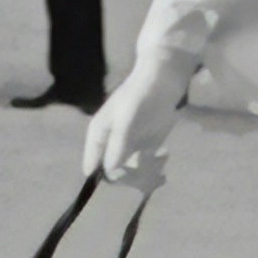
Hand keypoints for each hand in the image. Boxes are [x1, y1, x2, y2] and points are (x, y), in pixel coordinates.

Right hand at [83, 56, 183, 187]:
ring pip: (131, 173)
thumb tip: (109, 172)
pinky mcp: (147, 147)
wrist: (165, 79)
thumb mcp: (125, 119)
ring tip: (158, 158)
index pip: (92, 165)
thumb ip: (117, 145)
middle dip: (129, 175)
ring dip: (144, 172)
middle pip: (113, 173)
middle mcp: (111, 144)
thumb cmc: (139, 95)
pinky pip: (146, 167)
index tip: (120, 178)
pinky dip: (155, 167)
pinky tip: (164, 154)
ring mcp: (129, 147)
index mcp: (98, 135)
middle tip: (145, 165)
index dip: (102, 177)